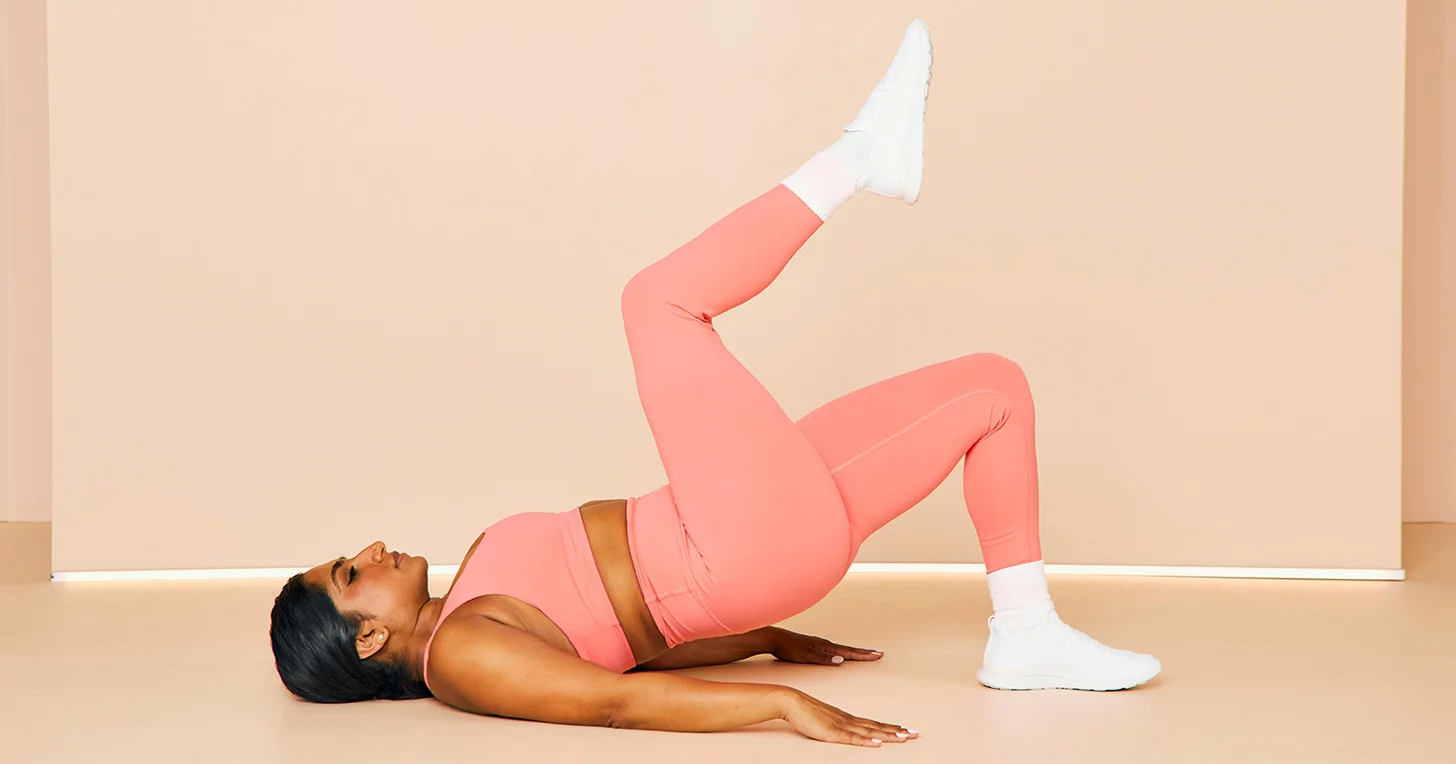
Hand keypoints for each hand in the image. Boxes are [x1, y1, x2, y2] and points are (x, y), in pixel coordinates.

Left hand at [768, 628, 883, 665]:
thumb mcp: (806, 655)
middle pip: (850, 649)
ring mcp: (821, 645)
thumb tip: (841, 659)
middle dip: (865, 653)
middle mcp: (825, 645)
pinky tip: (843, 654)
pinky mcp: (815, 647)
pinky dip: (844, 652)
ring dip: (856, 652)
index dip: (864, 655)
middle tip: (879, 653)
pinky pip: (835, 650)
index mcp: (826, 647)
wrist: (775, 639)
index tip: (877, 655)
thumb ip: (823, 658)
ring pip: (843, 649)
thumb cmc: (789, 648)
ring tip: (866, 654)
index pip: (849, 652)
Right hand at [778, 689, 917, 746]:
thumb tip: (845, 731)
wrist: (792, 702)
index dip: (891, 727)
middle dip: (897, 731)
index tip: (906, 730)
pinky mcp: (832, 732)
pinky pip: (852, 738)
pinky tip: (877, 743)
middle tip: (915, 734)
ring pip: (870, 731)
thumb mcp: (825, 720)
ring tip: (904, 738)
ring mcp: (842, 725)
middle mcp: (849, 720)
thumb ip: (836, 725)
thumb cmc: (805, 711)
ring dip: (888, 735)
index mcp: (848, 718)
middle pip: (877, 727)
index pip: (874, 724)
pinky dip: (866, 741)